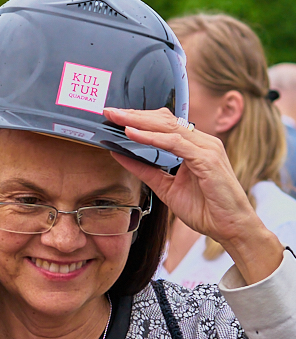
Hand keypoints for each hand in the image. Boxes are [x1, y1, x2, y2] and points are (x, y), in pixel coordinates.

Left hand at [104, 107, 283, 283]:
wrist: (230, 227)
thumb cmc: (204, 208)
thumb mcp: (165, 187)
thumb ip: (145, 170)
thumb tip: (119, 154)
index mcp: (195, 146)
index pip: (164, 124)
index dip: (139, 117)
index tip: (115, 116)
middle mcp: (203, 142)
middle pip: (164, 120)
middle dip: (134, 114)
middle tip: (109, 111)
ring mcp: (207, 148)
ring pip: (169, 127)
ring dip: (139, 121)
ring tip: (116, 118)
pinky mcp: (208, 160)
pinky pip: (176, 143)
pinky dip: (153, 138)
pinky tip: (133, 134)